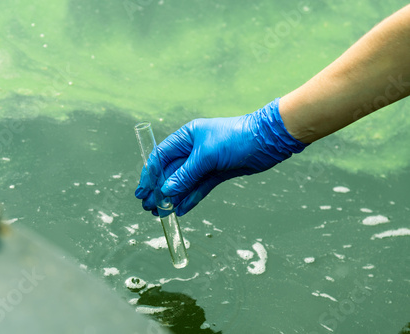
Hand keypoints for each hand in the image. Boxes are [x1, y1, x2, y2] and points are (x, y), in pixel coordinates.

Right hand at [135, 98, 307, 215]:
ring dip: (173, 197)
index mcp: (186, 137)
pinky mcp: (217, 173)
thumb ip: (186, 174)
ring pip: (184, 182)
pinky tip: (181, 210)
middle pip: (170, 171)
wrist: (267, 141)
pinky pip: (199, 188)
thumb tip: (166, 191)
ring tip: (162, 213)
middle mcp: (193, 149)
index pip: (161, 156)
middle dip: (159, 189)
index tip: (142, 190)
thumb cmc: (236, 138)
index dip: (150, 174)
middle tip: (148, 206)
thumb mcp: (207, 155)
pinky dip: (190, 198)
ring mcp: (205, 162)